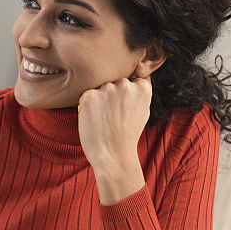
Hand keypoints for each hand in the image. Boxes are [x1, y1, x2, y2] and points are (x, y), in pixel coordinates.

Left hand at [78, 76, 151, 203]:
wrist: (113, 155)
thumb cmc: (127, 135)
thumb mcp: (143, 111)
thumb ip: (138, 92)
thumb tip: (135, 74)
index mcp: (142, 87)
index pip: (132, 78)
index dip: (126, 94)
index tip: (124, 108)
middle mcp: (125, 84)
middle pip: (114, 82)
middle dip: (112, 95)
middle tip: (113, 116)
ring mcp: (107, 89)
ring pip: (100, 88)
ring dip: (100, 99)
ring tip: (104, 119)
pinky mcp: (89, 96)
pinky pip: (87, 95)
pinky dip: (88, 106)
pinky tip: (95, 119)